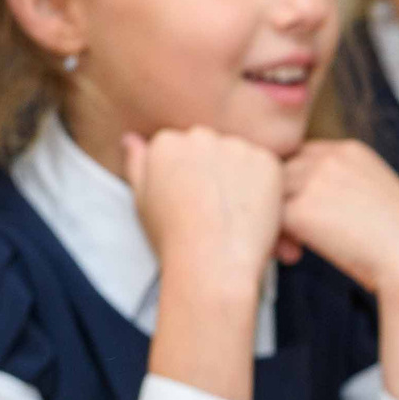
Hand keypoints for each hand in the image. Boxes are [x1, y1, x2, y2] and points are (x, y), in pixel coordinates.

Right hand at [125, 125, 284, 301]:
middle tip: (214, 212)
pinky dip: (264, 188)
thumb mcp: (142, 202)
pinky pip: (266, 168)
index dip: (190, 180)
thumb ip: (138, 165)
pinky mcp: (265, 160)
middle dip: (215, 173)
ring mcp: (235, 146)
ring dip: (241, 178)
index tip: (192, 204)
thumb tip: (132, 139)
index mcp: (165, 143)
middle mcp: (199, 136)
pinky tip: (251, 214)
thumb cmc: (173, 239)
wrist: (212, 263)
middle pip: (212, 149)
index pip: (182, 149)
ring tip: (232, 216)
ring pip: (240, 157)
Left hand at [278, 138, 398, 303]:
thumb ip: (342, 189)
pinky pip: (270, 221)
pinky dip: (276, 240)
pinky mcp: (301, 209)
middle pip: (280, 173)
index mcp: (350, 151)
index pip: (302, 157)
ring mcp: (313, 180)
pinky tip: (295, 257)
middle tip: (292, 237)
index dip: (298, 186)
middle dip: (281, 203)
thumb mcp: (375, 199)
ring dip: (275, 222)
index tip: (307, 213)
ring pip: (269, 195)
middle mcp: (330, 157)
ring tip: (292, 250)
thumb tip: (310, 205)